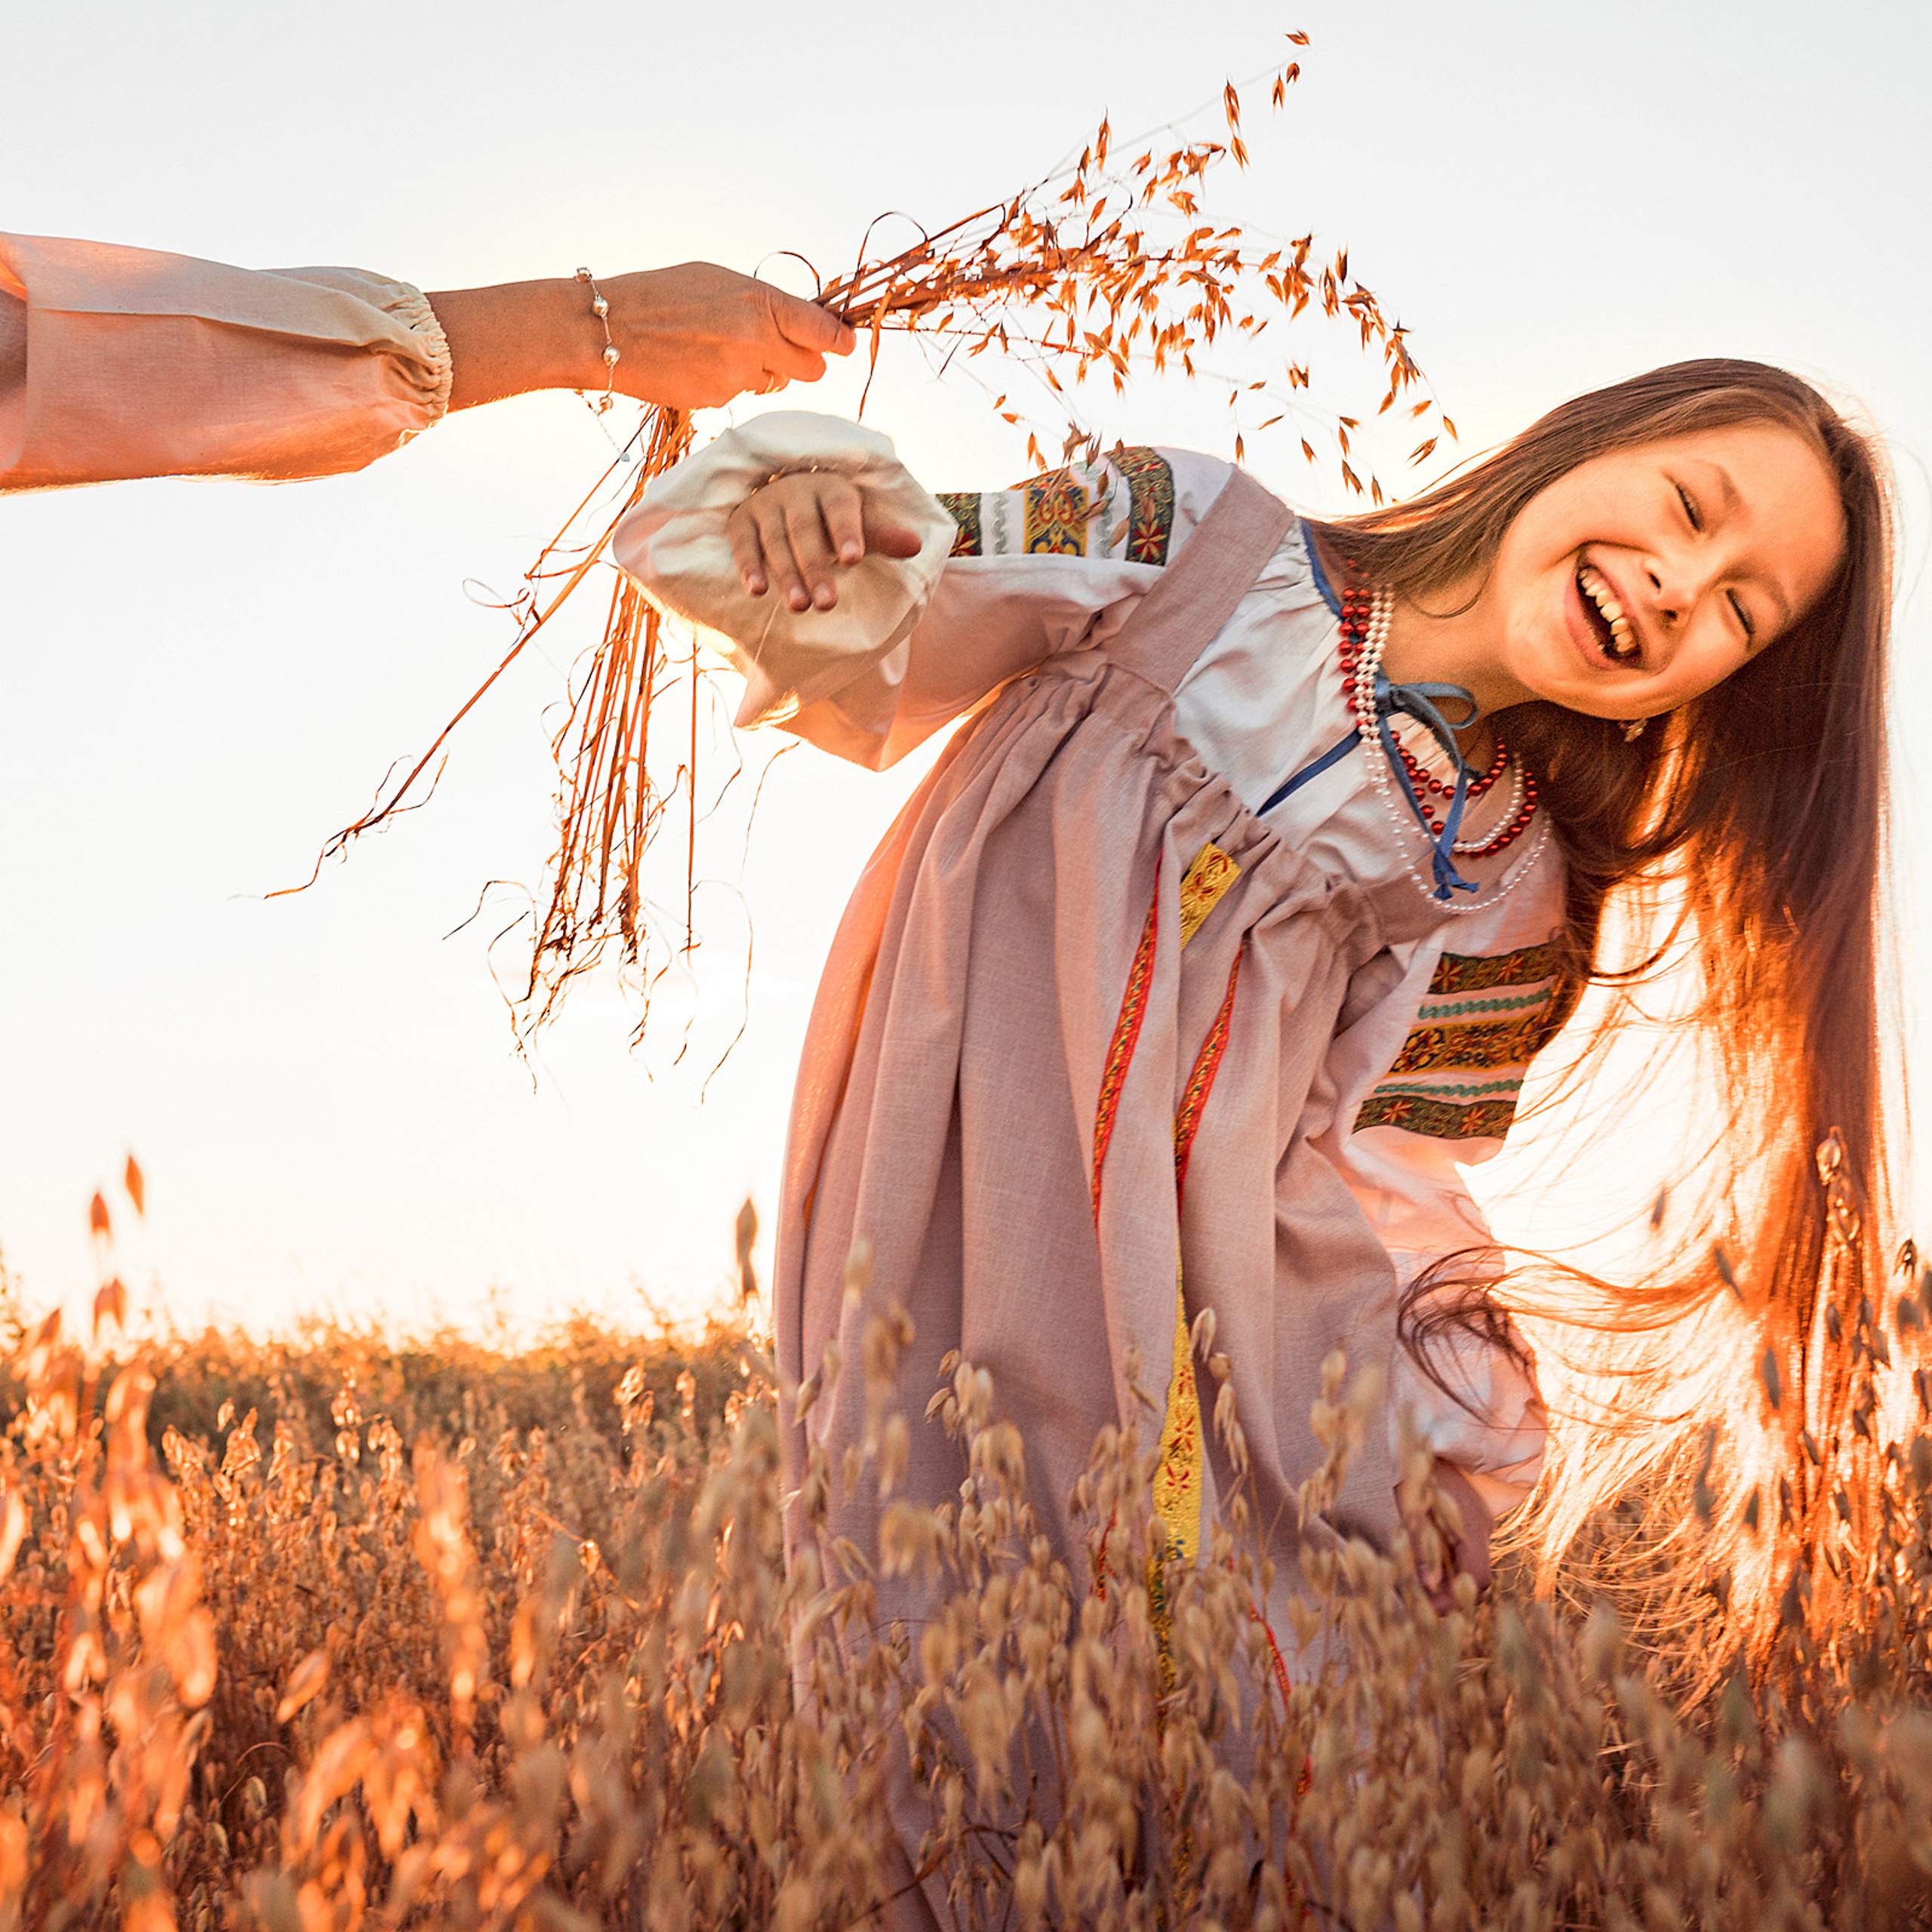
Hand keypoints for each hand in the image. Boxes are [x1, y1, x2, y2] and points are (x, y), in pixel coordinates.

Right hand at [428, 264, 855, 413]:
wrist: (606, 329)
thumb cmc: (661, 295)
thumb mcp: (718, 280)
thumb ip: (764, 302)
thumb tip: (802, 320)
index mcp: (761, 302)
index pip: (824, 331)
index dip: (839, 340)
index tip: (845, 344)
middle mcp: (757, 340)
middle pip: (813, 369)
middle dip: (803, 361)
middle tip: (782, 350)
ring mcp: (738, 375)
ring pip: (775, 383)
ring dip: (762, 372)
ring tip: (720, 349)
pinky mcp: (718, 400)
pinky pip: (740, 394)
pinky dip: (728, 383)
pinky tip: (697, 364)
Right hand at [727, 471, 924, 613]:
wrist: (785, 497)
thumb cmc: (830, 518)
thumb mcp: (858, 524)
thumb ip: (881, 537)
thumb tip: (916, 546)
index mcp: (831, 487)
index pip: (840, 508)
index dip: (846, 532)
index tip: (854, 559)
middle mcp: (795, 490)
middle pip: (805, 531)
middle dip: (816, 568)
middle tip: (827, 604)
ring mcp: (765, 503)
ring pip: (775, 540)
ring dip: (786, 574)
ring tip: (800, 606)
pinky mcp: (741, 518)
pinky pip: (742, 543)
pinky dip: (748, 566)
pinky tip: (757, 591)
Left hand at [1403, 1457, 1493, 1612]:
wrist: (1432, 1443)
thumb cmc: (1418, 1473)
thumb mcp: (1413, 1509)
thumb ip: (1422, 1548)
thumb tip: (1427, 1586)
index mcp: (1472, 1527)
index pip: (1479, 1577)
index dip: (1456, 1598)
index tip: (1429, 1607)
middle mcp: (1482, 1530)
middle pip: (1480, 1579)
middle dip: (1454, 1596)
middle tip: (1424, 1603)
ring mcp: (1480, 1526)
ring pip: (1474, 1568)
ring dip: (1451, 1583)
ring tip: (1422, 1588)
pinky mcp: (1471, 1523)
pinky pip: (1467, 1554)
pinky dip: (1450, 1567)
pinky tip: (1428, 1567)